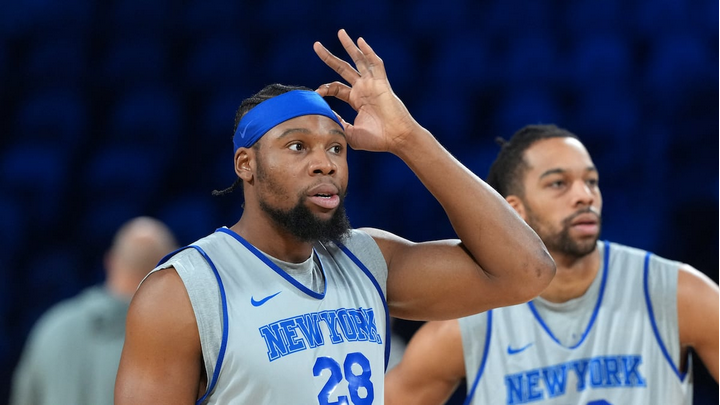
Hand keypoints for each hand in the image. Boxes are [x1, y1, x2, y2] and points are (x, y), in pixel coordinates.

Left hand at [314, 29, 419, 153]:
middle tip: (316, 45)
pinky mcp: (381, 83)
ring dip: (349, 46)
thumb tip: (325, 115)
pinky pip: (375, 64)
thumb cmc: (377, 139)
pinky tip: (361, 42)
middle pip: (343, 68)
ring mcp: (372, 84)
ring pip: (359, 60)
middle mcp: (363, 89)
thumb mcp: (350, 133)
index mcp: (356, 99)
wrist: (396, 139)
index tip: (315, 94)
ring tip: (340, 32)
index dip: (324, 88)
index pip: (336, 88)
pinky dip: (368, 52)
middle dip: (329, 57)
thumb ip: (338, 123)